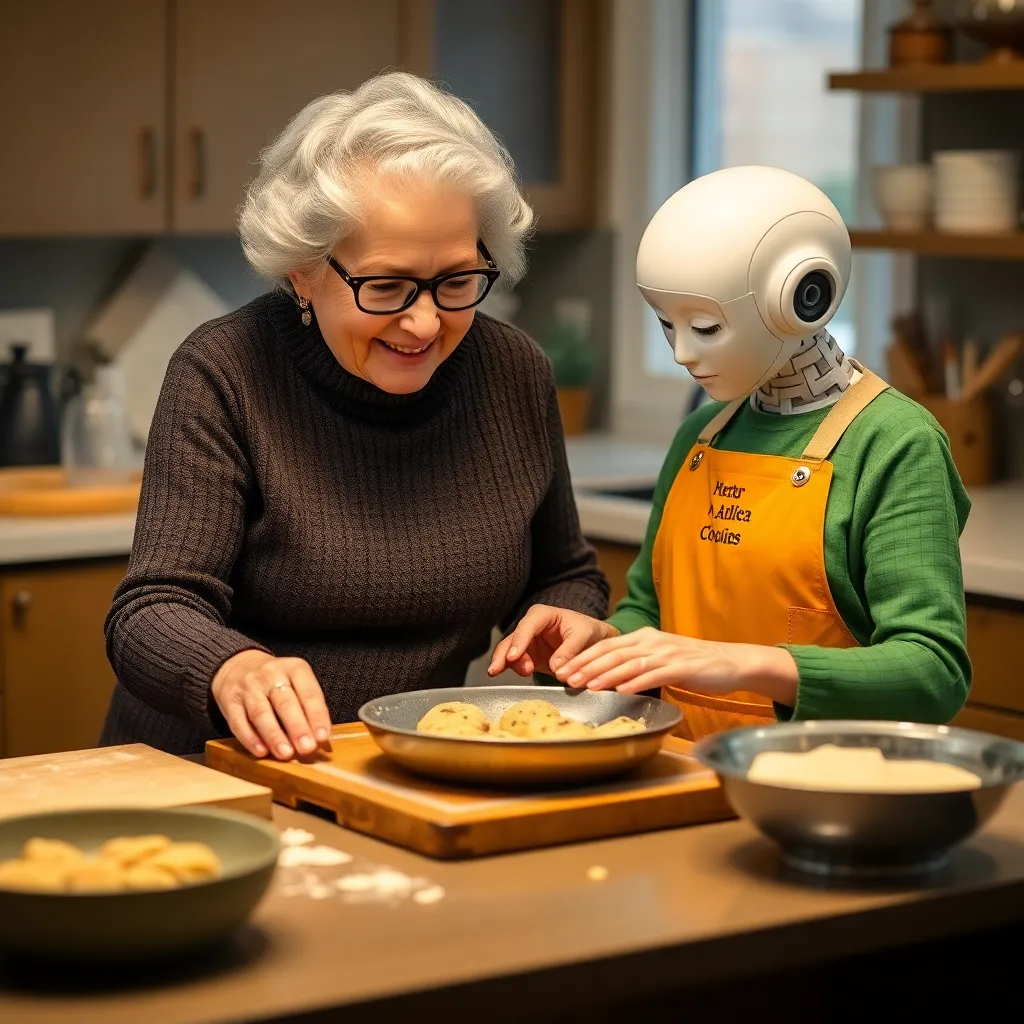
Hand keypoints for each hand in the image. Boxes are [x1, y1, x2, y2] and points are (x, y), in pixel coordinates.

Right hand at [211, 649, 331, 759]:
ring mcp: (248, 688)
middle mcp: (271, 675)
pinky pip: (239, 722)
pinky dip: (250, 738)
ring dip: (274, 735)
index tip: (323, 736)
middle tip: (307, 748)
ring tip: (285, 754)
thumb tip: (320, 740)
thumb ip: (308, 707)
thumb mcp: (296, 682)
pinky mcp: (229, 701)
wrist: (238, 666)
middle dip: (297, 727)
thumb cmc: (276, 681)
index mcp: (294, 668)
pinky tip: (261, 752)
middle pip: (285, 703)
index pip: (308, 692)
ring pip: (261, 713)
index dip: (317, 715)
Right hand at [488, 605, 618, 678]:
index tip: (514, 656)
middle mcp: (531, 626)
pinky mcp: (529, 657)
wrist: (594, 640)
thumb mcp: (583, 636)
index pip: (528, 625)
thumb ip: (570, 650)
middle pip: (513, 638)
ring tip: (521, 673)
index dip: (520, 640)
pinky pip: (515, 663)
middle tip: (498, 668)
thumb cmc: (588, 631)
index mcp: (543, 615)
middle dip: (504, 654)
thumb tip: (556, 668)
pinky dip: (509, 669)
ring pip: (510, 652)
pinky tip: (500, 675)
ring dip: (508, 664)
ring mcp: (528, 642)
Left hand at [557, 627, 798, 703]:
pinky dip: (636, 681)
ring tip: (586, 685)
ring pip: (630, 663)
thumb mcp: (661, 658)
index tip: (563, 669)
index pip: (607, 646)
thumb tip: (608, 677)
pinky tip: (620, 690)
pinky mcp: (682, 667)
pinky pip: (654, 674)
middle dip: (586, 666)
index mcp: (644, 637)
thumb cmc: (694, 664)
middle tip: (566, 678)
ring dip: (605, 674)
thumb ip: (637, 663)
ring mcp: (668, 653)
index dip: (583, 658)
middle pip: (613, 652)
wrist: (731, 662)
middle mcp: (653, 641)